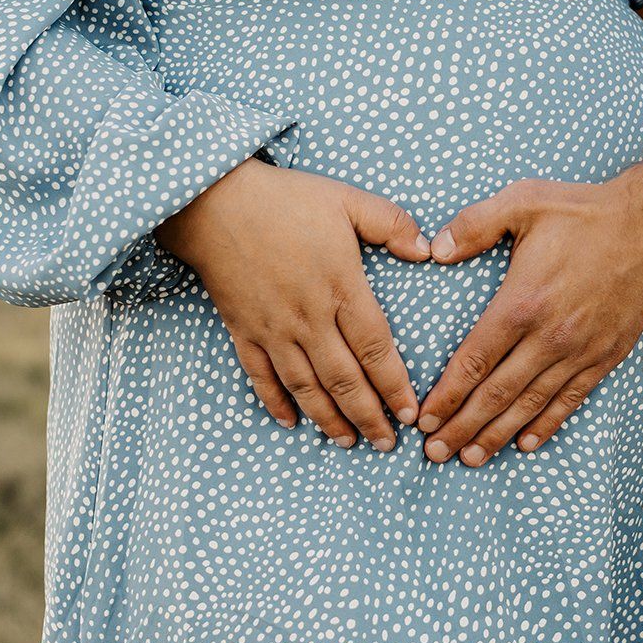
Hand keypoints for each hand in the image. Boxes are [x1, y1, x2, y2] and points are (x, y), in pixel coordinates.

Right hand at [157, 158, 429, 449]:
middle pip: (344, 380)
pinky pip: (261, 376)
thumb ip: (392, 224)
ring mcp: (274, 329)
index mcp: (341, 288)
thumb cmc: (285, 199)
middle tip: (388, 444)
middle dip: (369, 416)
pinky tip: (290, 422)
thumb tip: (428, 251)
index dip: (395, 385)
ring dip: (329, 419)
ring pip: (306, 386)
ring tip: (350, 442)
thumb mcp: (347, 200)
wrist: (214, 202)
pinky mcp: (244, 330)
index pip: (376, 349)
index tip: (410, 412)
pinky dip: (275, 402)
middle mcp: (309, 318)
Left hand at [417, 177, 642, 465]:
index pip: (474, 361)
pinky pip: (570, 399)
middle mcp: (549, 336)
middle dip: (462, 426)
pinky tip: (525, 443)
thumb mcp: (522, 201)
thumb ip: (475, 224)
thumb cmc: (583, 212)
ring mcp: (579, 351)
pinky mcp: (605, 356)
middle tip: (435, 453)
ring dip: (497, 434)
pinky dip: (546, 425)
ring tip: (471, 458)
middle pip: (497, 393)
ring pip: (530, 404)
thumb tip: (436, 249)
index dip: (447, 394)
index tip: (425, 418)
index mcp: (522, 303)